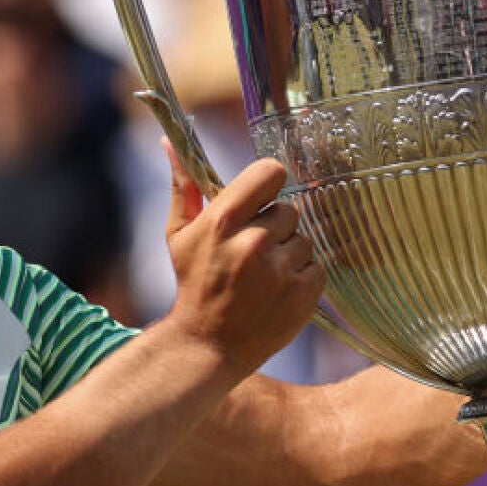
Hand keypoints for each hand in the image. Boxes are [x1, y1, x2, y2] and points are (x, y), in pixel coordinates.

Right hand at [161, 143, 323, 375]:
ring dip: (289, 253)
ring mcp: (281, 270)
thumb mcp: (179, 233)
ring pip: (304, 238)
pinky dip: (302, 277)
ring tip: (264, 274)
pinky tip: (277, 291)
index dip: (268, 184)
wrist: (208, 345)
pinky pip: (317, 266)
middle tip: (253, 249)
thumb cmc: (194, 283)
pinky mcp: (303, 294)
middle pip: (289, 209)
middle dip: (274, 226)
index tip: (261, 199)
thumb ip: (184, 185)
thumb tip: (169, 141)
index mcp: (223, 220)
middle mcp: (254, 242)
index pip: (271, 172)